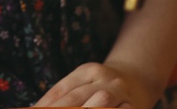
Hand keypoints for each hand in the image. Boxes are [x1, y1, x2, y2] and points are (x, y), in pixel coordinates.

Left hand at [34, 62, 151, 107]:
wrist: (139, 79)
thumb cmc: (101, 85)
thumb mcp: (84, 82)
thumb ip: (65, 95)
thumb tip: (38, 107)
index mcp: (87, 70)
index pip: (62, 89)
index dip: (47, 103)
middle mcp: (104, 78)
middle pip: (77, 98)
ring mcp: (120, 92)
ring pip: (100, 103)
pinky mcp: (134, 106)